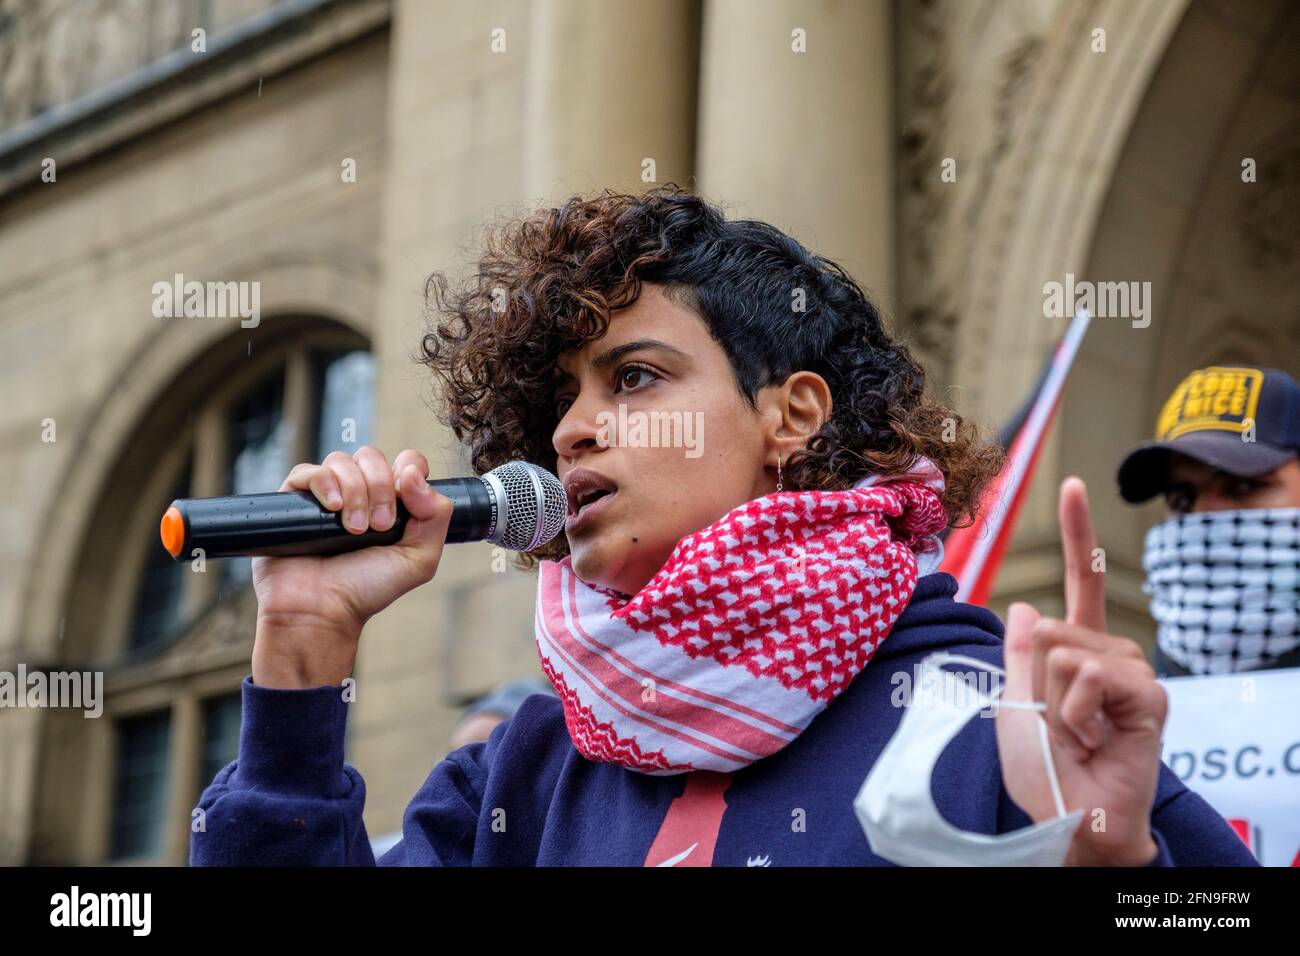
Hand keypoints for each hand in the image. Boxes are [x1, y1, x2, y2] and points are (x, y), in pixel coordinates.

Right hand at [250, 446, 453, 688]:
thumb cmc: (367, 589)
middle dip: (381, 487)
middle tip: (379, 526)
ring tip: (353, 530)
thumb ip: (436, 516)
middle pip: (373, 458)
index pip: (405, 462)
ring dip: (355, 491)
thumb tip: (415, 474)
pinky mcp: (294, 500)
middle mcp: (360, 494)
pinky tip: (332, 509)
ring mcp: (326, 495)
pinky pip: (308, 470)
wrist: (321, 611)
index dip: (409, 468)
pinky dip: (324, 483)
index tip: (407, 494)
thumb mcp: (418, 559)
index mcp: (392, 503)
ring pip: (342, 461)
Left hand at [994, 477, 1167, 865]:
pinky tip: (1092, 739)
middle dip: (1035, 679)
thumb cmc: (1040, 769)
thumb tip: (1024, 603)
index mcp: (1074, 650)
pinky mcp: (1149, 695)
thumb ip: (1019, 654)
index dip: (1079, 533)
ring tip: (1076, 734)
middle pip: (1050, 628)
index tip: (1075, 484)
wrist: (1068, 816)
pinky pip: (1090, 675)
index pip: (1080, 582)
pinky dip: (1076, 712)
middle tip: (1055, 722)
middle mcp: (1109, 653)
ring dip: (1055, 701)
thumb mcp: (1012, 703)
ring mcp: (1132, 672)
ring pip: (1065, 651)